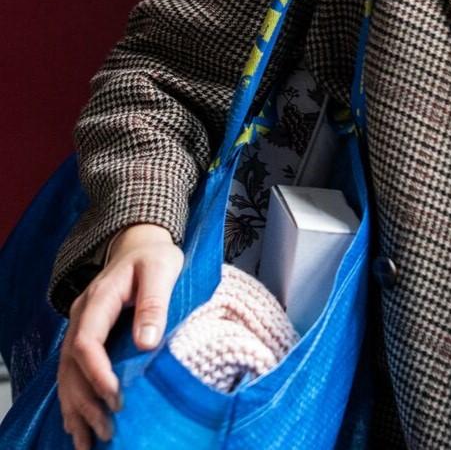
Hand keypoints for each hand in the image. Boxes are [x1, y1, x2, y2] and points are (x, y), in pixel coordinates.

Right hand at [57, 223, 183, 449]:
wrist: (141, 243)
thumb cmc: (154, 256)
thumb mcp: (161, 271)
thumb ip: (154, 303)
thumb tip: (147, 342)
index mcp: (98, 300)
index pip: (86, 342)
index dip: (97, 373)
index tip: (116, 397)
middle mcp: (82, 317)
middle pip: (71, 367)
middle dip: (86, 401)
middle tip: (108, 430)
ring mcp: (80, 327)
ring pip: (67, 376)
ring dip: (77, 409)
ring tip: (90, 442)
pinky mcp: (87, 337)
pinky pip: (73, 374)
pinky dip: (74, 402)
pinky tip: (78, 428)